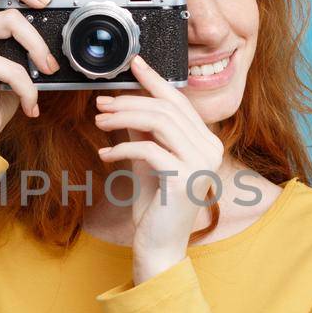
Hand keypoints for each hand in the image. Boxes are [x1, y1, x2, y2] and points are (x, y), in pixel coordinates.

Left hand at [94, 56, 224, 282]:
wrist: (160, 247)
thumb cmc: (156, 207)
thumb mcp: (147, 161)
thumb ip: (142, 132)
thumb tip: (124, 101)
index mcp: (207, 142)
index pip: (180, 102)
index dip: (155, 81)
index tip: (134, 65)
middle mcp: (211, 149)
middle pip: (166, 109)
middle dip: (130, 101)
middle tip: (102, 103)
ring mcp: (200, 164)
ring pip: (158, 123)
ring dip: (123, 118)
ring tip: (100, 122)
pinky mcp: (183, 179)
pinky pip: (148, 150)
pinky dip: (122, 148)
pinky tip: (106, 154)